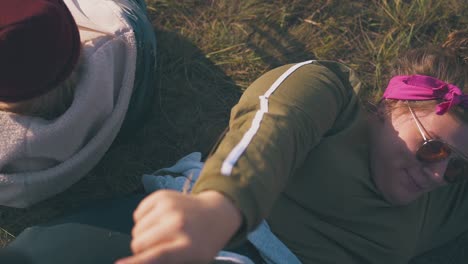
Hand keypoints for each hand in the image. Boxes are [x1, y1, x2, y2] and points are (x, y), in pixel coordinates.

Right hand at [116, 190, 242, 263]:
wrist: (216, 214)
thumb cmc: (202, 243)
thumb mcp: (192, 261)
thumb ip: (166, 262)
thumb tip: (136, 261)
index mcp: (188, 246)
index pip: (156, 255)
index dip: (136, 262)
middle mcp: (178, 224)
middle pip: (140, 243)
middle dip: (142, 250)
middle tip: (158, 247)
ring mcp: (170, 207)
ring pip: (136, 230)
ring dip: (143, 235)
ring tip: (162, 233)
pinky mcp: (163, 195)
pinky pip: (137, 214)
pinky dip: (144, 220)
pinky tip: (160, 221)